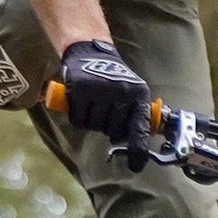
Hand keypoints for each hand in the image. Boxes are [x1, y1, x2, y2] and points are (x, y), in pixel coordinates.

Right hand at [58, 41, 153, 172]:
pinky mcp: (80, 90)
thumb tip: (137, 143)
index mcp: (138, 94)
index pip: (140, 128)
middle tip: (104, 111)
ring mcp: (100, 91)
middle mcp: (121, 92)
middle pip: (113, 131)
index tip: (136, 166)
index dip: (138, 150)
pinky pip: (79, 121)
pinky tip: (80, 102)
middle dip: (108, 126)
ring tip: (92, 103)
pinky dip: (78, 116)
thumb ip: (135, 115)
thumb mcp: (131, 91)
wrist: (90, 52)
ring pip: (94, 127)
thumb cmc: (112, 77)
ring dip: (91, 121)